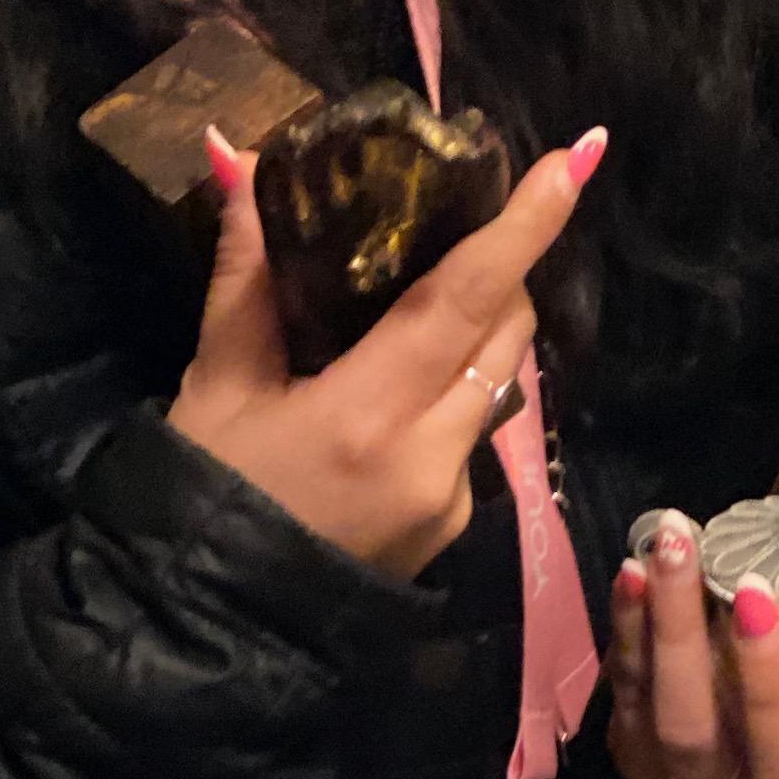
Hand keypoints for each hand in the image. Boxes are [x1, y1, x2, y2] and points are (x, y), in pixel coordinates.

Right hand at [171, 127, 602, 580]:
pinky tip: (403, 382)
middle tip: (471, 215)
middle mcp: (432, 456)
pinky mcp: (457, 523)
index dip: (524, 225)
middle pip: (505, 333)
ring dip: (481, 327)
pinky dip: (454, 389)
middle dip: (501, 269)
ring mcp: (454, 497)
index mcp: (369, 415)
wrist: (208, 625)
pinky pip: (475, 429)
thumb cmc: (203, 494)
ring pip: (499, 381)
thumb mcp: (218, 381)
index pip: (468, 299)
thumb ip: (246, 269)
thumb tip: (235, 153)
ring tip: (429, 289)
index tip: (575, 160)